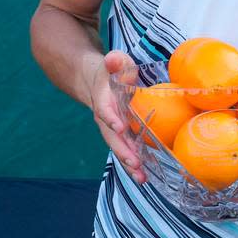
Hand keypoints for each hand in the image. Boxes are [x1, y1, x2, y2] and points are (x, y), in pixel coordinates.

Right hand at [89, 49, 145, 182]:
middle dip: (123, 150)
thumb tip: (112, 59)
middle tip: (135, 163)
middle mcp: (105, 117)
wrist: (92, 81)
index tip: (119, 127)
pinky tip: (144, 177)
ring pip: (118, 147)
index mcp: (103, 99)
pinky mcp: (119, 135)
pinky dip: (133, 163)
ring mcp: (111, 128)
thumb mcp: (113, 62)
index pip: (105, 109)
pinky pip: (125, 150)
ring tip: (141, 179)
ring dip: (129, 163)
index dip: (111, 118)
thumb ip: (115, 61)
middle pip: (111, 136)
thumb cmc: (110, 70)